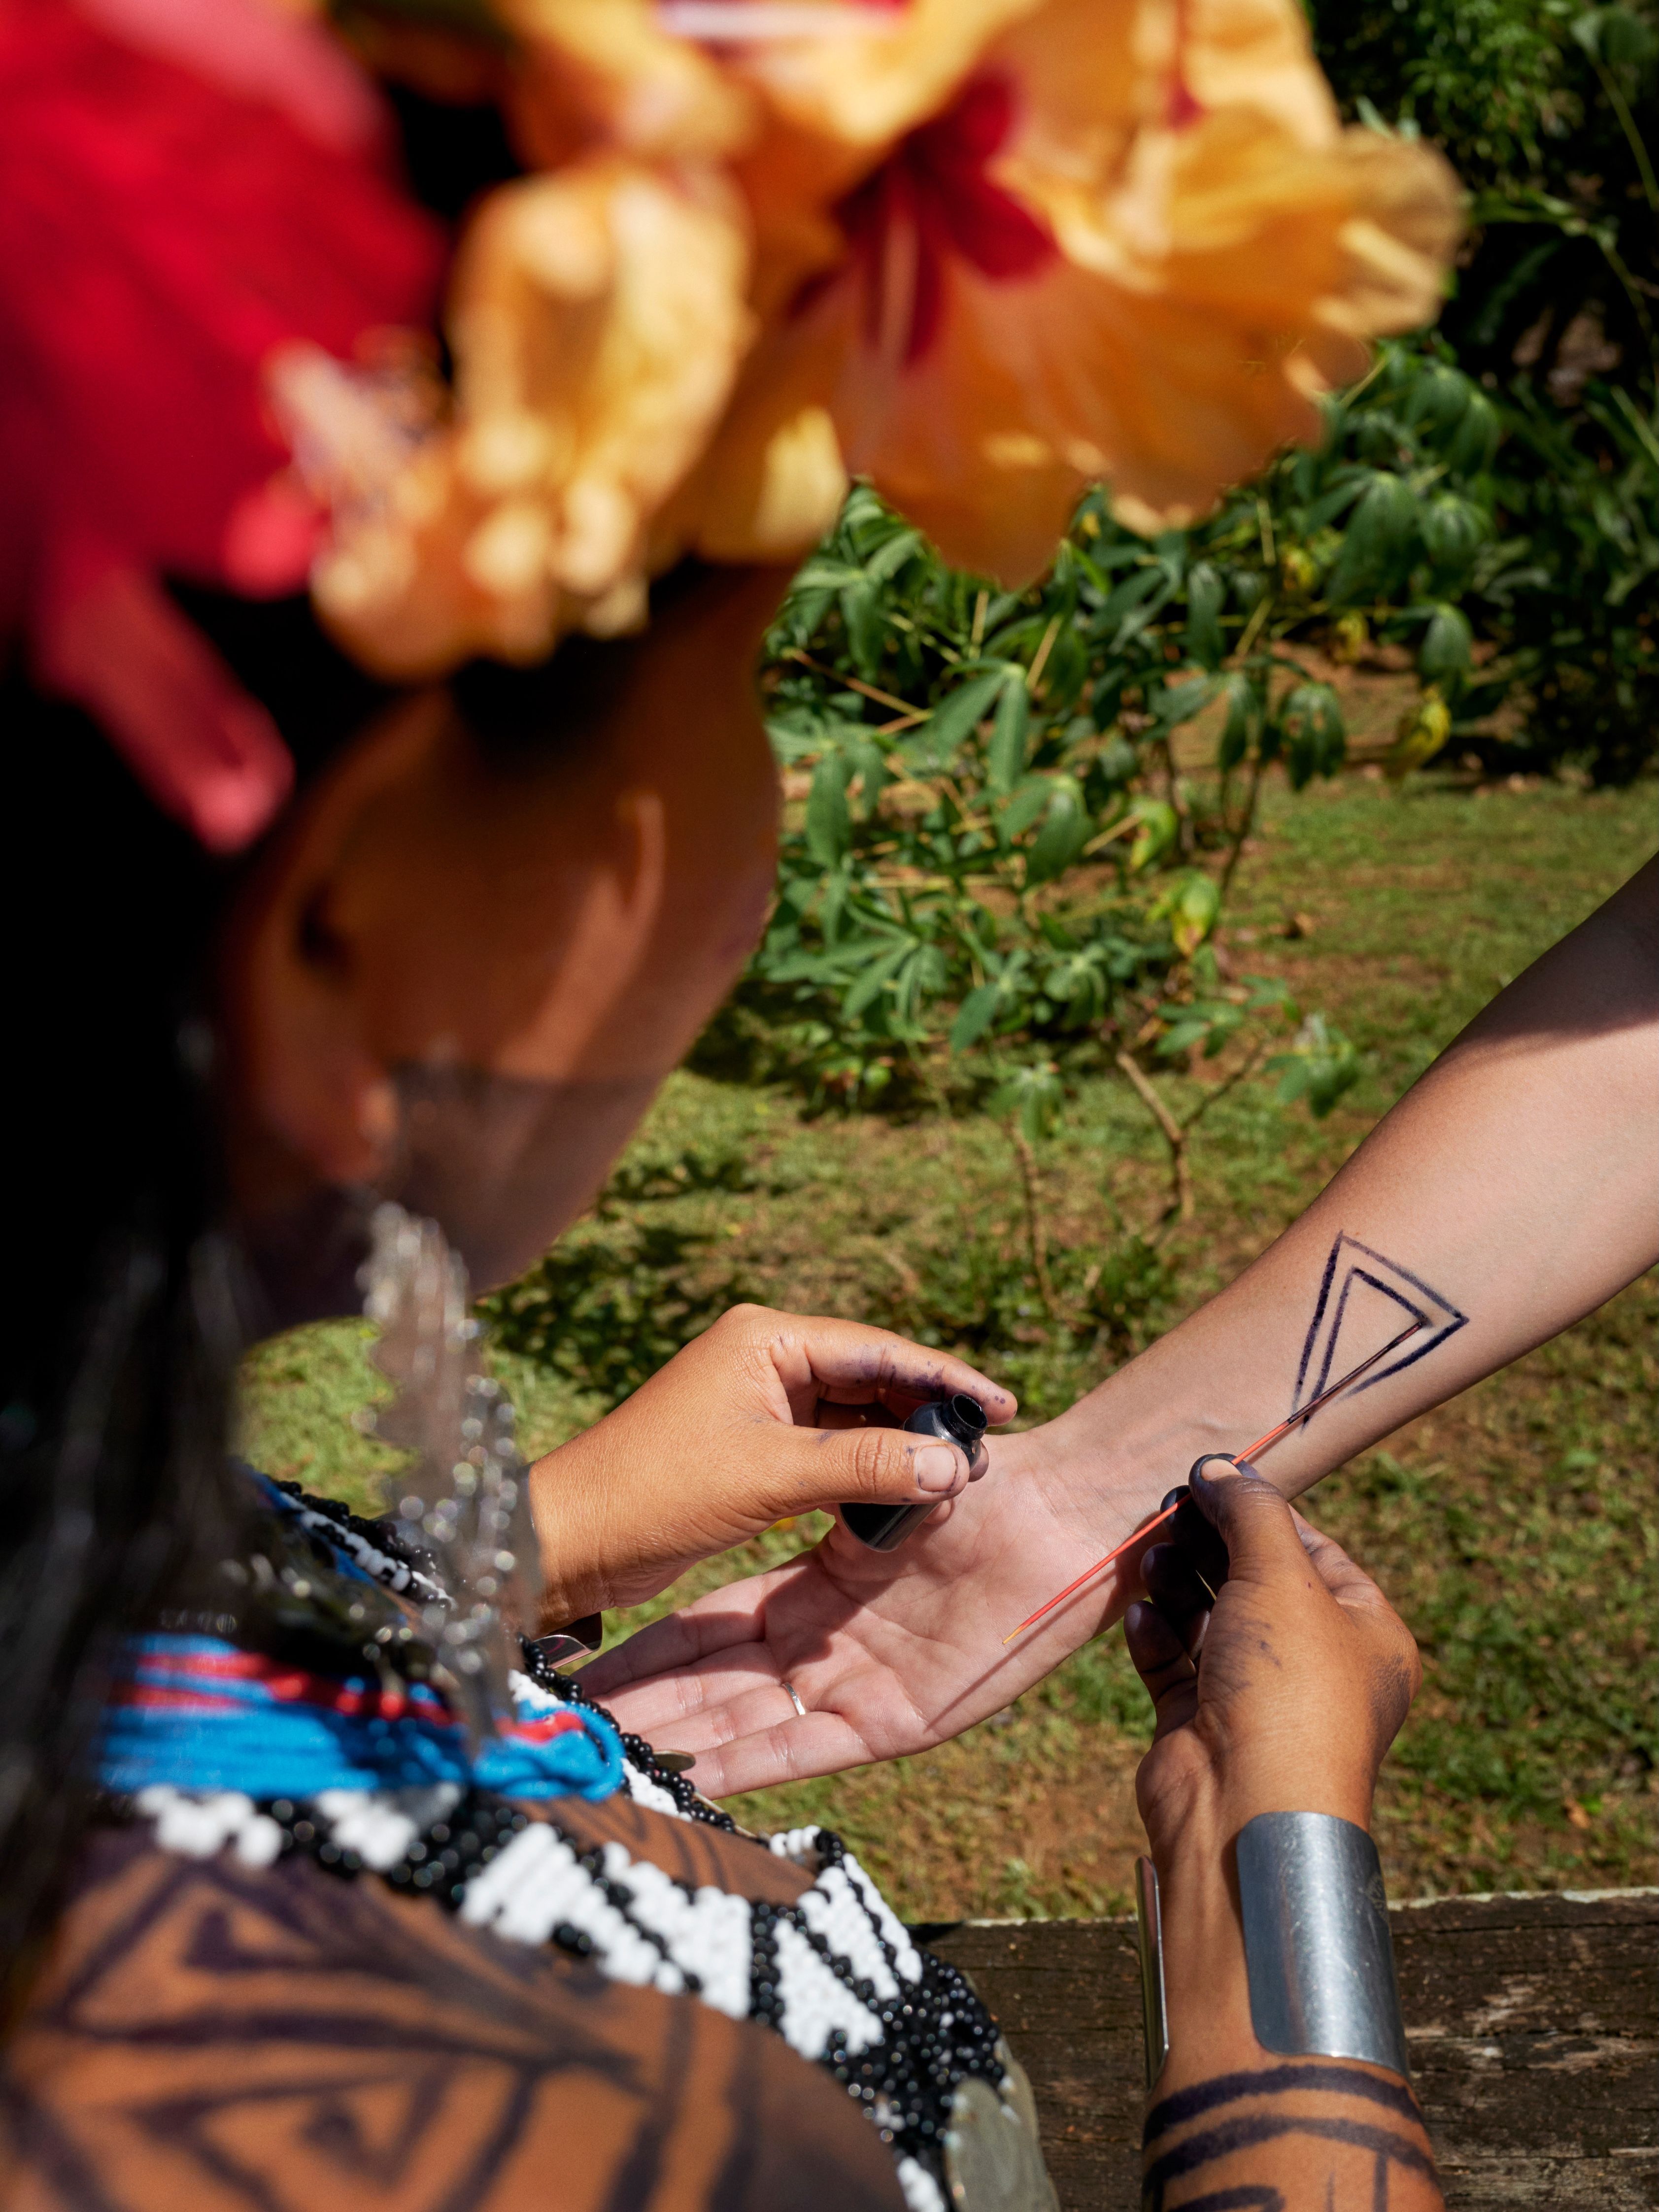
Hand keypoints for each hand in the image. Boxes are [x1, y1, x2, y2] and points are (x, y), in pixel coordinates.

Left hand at [527, 1304, 1015, 1627]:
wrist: (572, 1538)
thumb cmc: (655, 1492)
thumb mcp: (769, 1477)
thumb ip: (863, 1466)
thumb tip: (951, 1463)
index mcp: (767, 1338)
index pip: (879, 1348)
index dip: (944, 1377)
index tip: (1002, 1405)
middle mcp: (766, 1357)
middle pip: (871, 1378)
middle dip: (928, 1413)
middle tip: (989, 1451)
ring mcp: (758, 1401)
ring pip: (854, 1416)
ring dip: (901, 1444)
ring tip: (961, 1475)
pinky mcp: (752, 1444)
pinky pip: (829, 1448)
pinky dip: (867, 1469)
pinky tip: (908, 1492)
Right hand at [580, 1418, 1159, 1786]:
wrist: (1060, 1511)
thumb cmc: (980, 1484)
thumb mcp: (878, 1496)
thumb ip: (818, 1505)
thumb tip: (757, 1480)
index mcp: (814, 1588)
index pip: (710, 1627)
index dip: (650, 1651)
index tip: (589, 1668)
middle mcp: (826, 1645)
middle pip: (714, 1686)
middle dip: (643, 1709)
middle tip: (569, 1733)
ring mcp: (858, 1685)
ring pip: (748, 1722)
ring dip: (679, 1741)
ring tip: (606, 1760)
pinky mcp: (899, 1720)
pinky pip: (811, 1748)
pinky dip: (751, 1766)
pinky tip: (693, 1782)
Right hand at [1126, 1457, 1421, 1858]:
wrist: (1246, 1806)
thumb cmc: (1288, 1686)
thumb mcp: (1280, 1575)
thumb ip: (1249, 1510)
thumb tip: (1217, 1466)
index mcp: (1365, 1633)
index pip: (1314, 1551)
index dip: (1261, 1511)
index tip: (1211, 1478)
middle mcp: (1317, 1667)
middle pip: (1257, 1582)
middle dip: (1212, 1543)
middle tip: (1169, 1505)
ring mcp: (1259, 1700)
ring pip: (1212, 1621)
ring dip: (1180, 1583)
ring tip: (1151, 1552)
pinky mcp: (1203, 1726)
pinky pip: (1177, 1665)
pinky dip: (1158, 1635)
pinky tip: (1141, 1611)